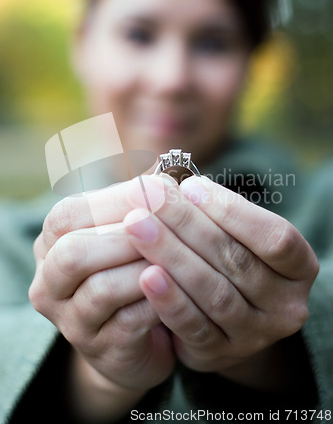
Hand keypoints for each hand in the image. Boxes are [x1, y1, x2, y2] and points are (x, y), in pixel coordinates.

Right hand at [29, 178, 174, 419]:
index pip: (71, 214)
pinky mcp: (100, 349)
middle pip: (74, 253)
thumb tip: (167, 172)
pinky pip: (129, 322)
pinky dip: (159, 300)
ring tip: (180, 253)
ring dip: (146, 267)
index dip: (116, 200)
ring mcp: (71, 320)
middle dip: (126, 235)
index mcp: (53, 244)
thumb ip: (141, 201)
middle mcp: (50, 283)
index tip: (161, 189)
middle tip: (170, 223)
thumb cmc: (132, 270)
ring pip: (102, 289)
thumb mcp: (129, 232)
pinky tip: (183, 287)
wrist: (135, 335)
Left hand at [124, 175, 318, 390]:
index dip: (231, 211)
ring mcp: (256, 335)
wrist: (227, 317)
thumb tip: (169, 181)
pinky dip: (169, 300)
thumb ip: (212, 211)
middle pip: (236, 260)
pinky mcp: (221, 353)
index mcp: (299, 268)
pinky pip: (194, 327)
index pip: (275, 238)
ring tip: (137, 225)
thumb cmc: (230, 258)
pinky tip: (146, 275)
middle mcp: (285, 304)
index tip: (189, 186)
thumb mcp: (234, 234)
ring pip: (214, 292)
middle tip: (150, 196)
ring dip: (172, 255)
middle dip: (187, 224)